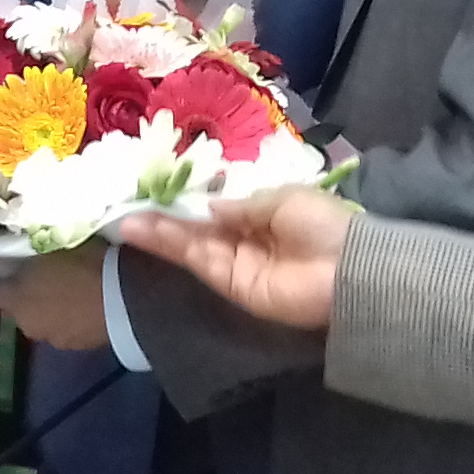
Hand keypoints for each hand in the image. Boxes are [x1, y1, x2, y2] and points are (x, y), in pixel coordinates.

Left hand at [0, 240, 111, 349]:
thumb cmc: (87, 263)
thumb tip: (14, 259)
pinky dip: (69, 317)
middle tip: (38, 278)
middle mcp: (27, 323)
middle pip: (16, 307)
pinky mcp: (76, 346)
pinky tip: (85, 304)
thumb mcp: (53, 246)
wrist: (128, 299)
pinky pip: (65, 328)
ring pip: (42, 319)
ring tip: (68, 291)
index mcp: (16, 297)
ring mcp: (52, 338)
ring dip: (47, 308)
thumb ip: (30, 255)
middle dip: (22, 295)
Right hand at [116, 191, 355, 331]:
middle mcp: (245, 238)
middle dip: (164, 216)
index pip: (217, 207)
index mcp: (262, 212)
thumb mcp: (282, 198)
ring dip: (158, 232)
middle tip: (126, 205)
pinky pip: (198, 262)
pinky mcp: (232, 286)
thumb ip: (240, 203)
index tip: (156, 186)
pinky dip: (170, 247)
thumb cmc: (323, 224)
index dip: (188, 198)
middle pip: (198, 227)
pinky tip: (144, 232)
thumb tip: (207, 207)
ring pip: (191, 245)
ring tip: (124, 220)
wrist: (348, 271)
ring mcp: (237, 264)